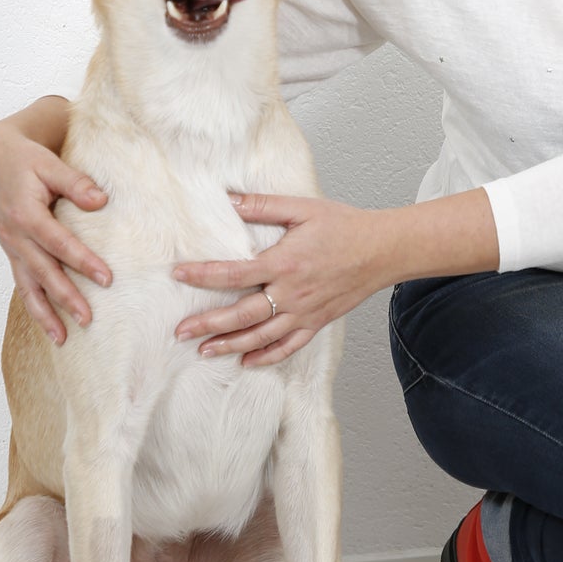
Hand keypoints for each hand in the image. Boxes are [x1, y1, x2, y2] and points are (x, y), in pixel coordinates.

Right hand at [0, 120, 110, 342]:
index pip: (58, 243)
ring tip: (62, 338)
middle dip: (65, 297)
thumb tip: (101, 201)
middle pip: (43, 272)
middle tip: (88, 319)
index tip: (106, 279)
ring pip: (28, 286)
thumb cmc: (24, 160)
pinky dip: (34, 306)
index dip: (82, 261)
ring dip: (44, 313)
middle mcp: (15, 236)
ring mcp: (11, 247)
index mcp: (25, 214)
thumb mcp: (49, 163)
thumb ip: (75, 182)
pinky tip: (49, 326)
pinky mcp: (12, 252)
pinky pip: (23, 284)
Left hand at [172, 193, 400, 365]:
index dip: (202, 275)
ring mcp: (305, 312)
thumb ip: (263, 206)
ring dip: (230, 345)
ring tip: (204, 350)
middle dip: (208, 324)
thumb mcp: (302, 208)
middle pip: (241, 315)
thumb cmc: (344, 226)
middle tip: (180, 332)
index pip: (233, 273)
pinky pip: (289, 346)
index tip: (179, 275)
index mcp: (284, 263)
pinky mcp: (317, 322)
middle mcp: (291, 293)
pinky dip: (266, 357)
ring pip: (261, 336)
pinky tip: (247, 361)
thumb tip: (228, 199)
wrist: (383, 250)